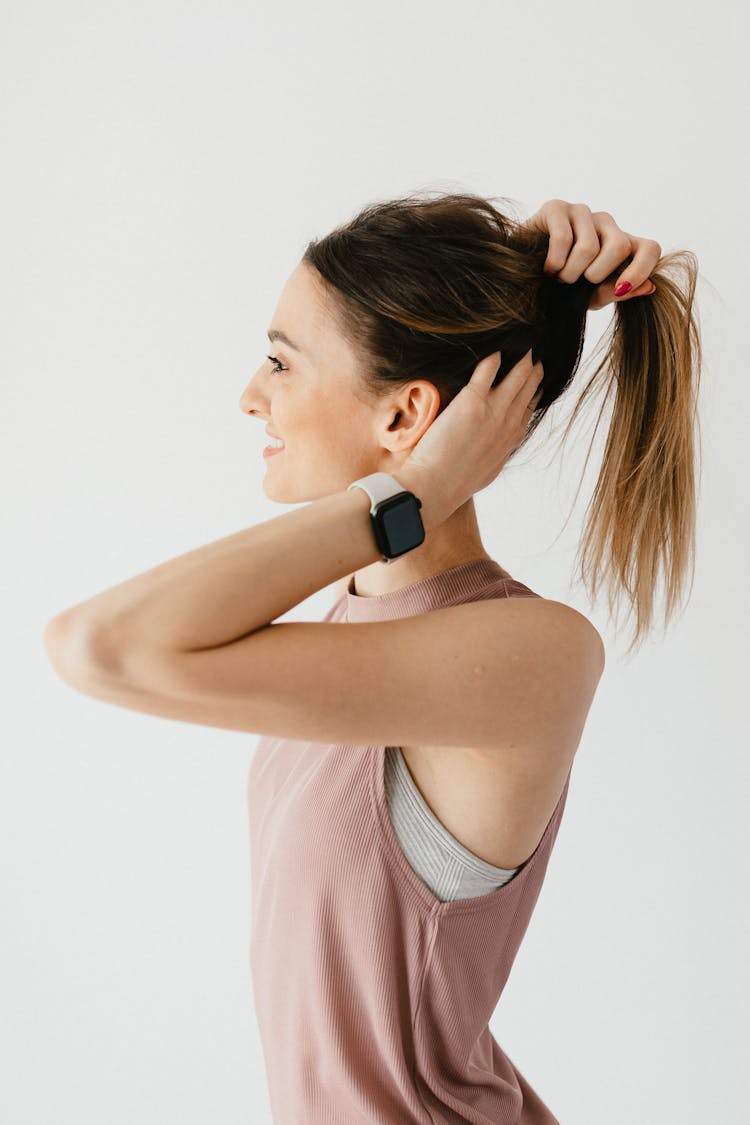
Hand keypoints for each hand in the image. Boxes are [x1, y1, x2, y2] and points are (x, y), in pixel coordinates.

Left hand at [400, 349, 542, 525]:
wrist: (434, 488)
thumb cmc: (453, 483)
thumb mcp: (486, 471)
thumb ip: (495, 452)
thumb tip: (494, 446)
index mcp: (511, 440)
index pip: (531, 406)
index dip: (534, 389)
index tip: (535, 377)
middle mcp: (509, 423)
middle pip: (529, 387)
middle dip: (533, 369)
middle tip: (532, 354)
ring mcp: (494, 411)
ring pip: (517, 375)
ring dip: (520, 359)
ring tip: (521, 345)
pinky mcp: (472, 402)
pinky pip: (489, 369)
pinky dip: (493, 357)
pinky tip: (495, 350)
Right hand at [523, 199, 661, 309]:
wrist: (520, 279)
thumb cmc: (558, 288)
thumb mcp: (591, 297)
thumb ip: (617, 291)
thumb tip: (649, 287)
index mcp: (620, 244)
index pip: (649, 248)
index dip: (641, 269)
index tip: (621, 290)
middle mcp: (605, 223)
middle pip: (620, 246)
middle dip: (596, 275)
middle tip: (575, 284)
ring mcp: (581, 213)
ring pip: (589, 247)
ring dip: (570, 273)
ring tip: (558, 278)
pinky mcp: (556, 208)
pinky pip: (564, 239)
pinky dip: (554, 263)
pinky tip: (546, 268)